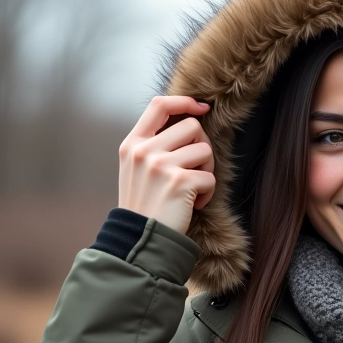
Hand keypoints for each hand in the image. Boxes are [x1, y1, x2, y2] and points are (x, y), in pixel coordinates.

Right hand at [118, 96, 214, 233]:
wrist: (139, 240)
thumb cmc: (145, 206)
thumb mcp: (136, 169)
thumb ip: (154, 145)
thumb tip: (189, 123)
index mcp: (133, 144)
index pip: (160, 105)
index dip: (185, 102)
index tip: (202, 108)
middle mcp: (144, 151)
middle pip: (192, 126)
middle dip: (202, 147)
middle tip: (195, 170)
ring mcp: (160, 165)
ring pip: (205, 150)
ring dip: (207, 171)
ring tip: (193, 190)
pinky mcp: (179, 182)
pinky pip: (210, 178)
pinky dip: (207, 193)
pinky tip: (193, 205)